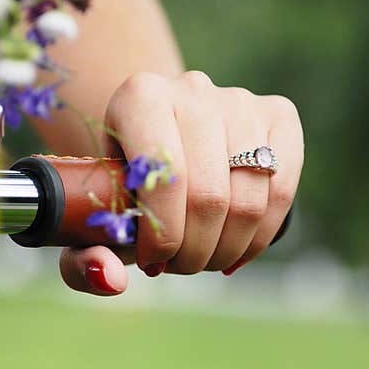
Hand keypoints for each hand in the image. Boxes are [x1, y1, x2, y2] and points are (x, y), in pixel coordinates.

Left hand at [59, 71, 303, 294]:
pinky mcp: (278, 114)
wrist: (158, 133)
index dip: (164, 235)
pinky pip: (282, 189)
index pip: (165, 179)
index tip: (152, 262)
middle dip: (195, 251)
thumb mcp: (94, 210)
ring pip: (248, 199)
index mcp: (140, 96)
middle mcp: (193, 89)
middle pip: (209, 196)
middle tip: (179, 266)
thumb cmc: (122, 178)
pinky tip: (235, 249)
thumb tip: (112, 279)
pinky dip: (260, 235)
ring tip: (203, 259)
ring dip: (227, 248)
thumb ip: (85, 255)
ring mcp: (240, 100)